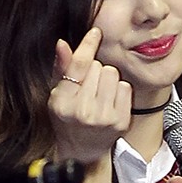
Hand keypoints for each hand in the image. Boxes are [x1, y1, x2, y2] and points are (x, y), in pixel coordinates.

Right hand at [47, 27, 131, 163]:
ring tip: (99, 93)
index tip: (96, 32)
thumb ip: (61, 68)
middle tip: (88, 86)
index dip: (88, 45)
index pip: (79, 65)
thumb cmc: (68, 118)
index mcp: (63, 103)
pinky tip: (110, 101)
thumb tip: (63, 43)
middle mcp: (83, 112)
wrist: (82, 150)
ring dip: (107, 79)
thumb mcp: (57, 94)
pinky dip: (119, 91)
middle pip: (99, 67)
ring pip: (113, 74)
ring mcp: (104, 118)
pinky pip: (125, 87)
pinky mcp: (121, 122)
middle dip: (94, 71)